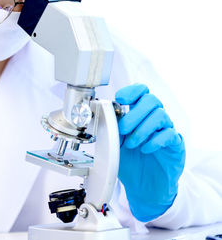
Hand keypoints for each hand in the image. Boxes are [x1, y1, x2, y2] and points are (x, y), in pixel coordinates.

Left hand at [115, 83, 185, 221]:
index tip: (120, 99)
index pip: (142, 92)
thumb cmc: (130, 163)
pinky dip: (154, 141)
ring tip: (132, 144)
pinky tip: (145, 150)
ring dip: (142, 129)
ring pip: (160, 115)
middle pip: (152, 100)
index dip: (132, 91)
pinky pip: (170, 134)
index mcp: (140, 115)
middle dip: (134, 114)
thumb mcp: (115, 144)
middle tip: (123, 130)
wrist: (143, 187)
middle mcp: (155, 120)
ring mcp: (167, 131)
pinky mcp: (176, 145)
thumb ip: (112, 128)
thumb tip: (103, 113)